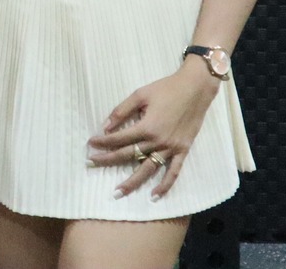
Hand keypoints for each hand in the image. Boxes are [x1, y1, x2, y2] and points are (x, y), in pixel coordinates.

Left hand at [86, 60, 221, 198]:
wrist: (196, 89)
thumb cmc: (166, 89)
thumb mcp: (140, 94)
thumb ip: (122, 110)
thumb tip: (105, 126)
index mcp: (146, 127)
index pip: (119, 138)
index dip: (103, 141)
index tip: (90, 143)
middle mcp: (158, 141)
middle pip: (129, 155)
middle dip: (108, 160)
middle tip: (91, 164)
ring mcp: (171, 149)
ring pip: (148, 169)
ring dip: (133, 182)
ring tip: (118, 192)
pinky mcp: (183, 151)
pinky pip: (174, 172)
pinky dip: (165, 185)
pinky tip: (154, 196)